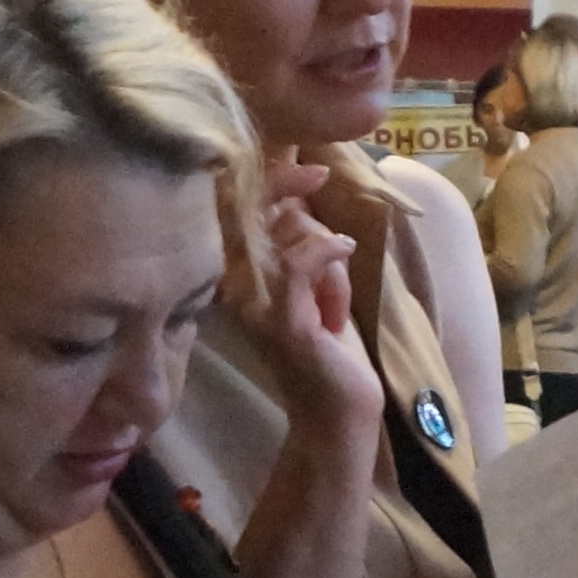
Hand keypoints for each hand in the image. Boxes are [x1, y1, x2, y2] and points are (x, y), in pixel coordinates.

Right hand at [243, 164, 388, 447]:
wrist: (341, 409)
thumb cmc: (330, 344)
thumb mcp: (314, 280)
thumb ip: (300, 239)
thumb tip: (304, 190)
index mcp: (234, 276)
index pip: (237, 211)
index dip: (268, 178)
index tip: (310, 168)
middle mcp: (233, 288)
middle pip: (259, 212)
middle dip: (295, 198)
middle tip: (323, 196)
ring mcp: (254, 305)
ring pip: (290, 235)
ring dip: (326, 252)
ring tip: (334, 297)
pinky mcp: (283, 321)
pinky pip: (301, 262)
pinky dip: (327, 251)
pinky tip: (344, 252)